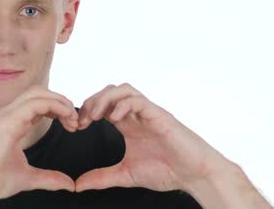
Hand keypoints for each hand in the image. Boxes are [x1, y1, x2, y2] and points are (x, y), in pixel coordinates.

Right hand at [0, 85, 79, 203]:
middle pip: (39, 92)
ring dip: (60, 102)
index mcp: (11, 121)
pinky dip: (54, 106)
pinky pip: (35, 103)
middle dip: (61, 101)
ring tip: (73, 118)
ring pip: (38, 93)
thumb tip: (69, 183)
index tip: (72, 125)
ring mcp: (5, 115)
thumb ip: (49, 178)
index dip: (58, 109)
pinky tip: (65, 117)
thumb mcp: (27, 178)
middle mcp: (8, 114)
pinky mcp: (6, 121)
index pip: (38, 102)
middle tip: (76, 120)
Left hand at [74, 83, 228, 192]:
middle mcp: (137, 115)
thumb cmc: (168, 171)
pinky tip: (114, 118)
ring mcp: (149, 113)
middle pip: (110, 91)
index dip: (87, 111)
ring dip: (105, 98)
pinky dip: (123, 105)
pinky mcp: (160, 116)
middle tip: (82, 120)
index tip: (77, 126)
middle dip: (92, 101)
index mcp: (129, 124)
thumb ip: (102, 177)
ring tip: (94, 116)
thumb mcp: (126, 175)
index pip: (103, 105)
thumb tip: (78, 185)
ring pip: (123, 90)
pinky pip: (138, 100)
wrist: (196, 176)